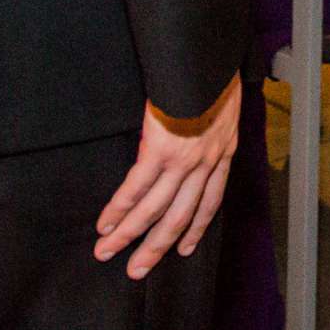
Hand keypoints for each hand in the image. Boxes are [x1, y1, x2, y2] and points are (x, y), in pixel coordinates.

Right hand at [95, 76, 239, 276]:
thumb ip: (211, 128)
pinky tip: (106, 222)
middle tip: (137, 269)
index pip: (210, 201)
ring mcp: (184, 161)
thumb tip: (194, 133)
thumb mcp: (224, 105)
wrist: (205, 61)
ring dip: (131, 234)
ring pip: (156, 210)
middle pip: (180, 217)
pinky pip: (136, 188)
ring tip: (108, 251)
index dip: (197, 227)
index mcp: (224, 152)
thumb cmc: (213, 76)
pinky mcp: (160, 151)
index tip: (186, 248)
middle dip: (157, 246)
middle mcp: (206, 164)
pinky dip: (119, 208)